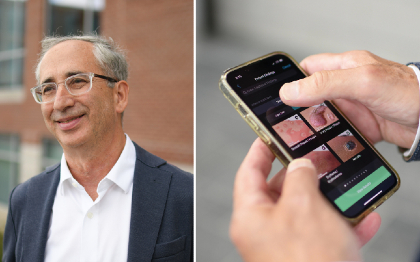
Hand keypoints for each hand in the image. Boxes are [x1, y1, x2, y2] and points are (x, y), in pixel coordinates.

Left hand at [230, 138, 380, 261]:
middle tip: (314, 160)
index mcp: (250, 217)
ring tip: (341, 187)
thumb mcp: (303, 206)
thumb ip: (299, 177)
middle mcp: (263, 232)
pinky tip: (362, 218)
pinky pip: (323, 234)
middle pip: (277, 192)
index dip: (259, 151)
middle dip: (299, 175)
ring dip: (326, 199)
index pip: (248, 173)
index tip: (268, 136)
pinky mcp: (307, 258)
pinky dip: (341, 224)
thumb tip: (300, 165)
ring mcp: (284, 247)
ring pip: (304, 212)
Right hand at [280, 51, 418, 147]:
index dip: (291, 80)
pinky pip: (338, 133)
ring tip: (304, 138)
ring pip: (323, 117)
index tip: (278, 96)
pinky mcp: (361, 125)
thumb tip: (290, 90)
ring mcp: (353, 106)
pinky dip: (331, 141)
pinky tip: (326, 147)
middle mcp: (346, 86)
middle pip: (312, 95)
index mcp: (344, 66)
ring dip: (315, 128)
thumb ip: (325, 84)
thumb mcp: (362, 82)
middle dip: (299, 109)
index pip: (308, 68)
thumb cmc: (408, 92)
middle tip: (288, 122)